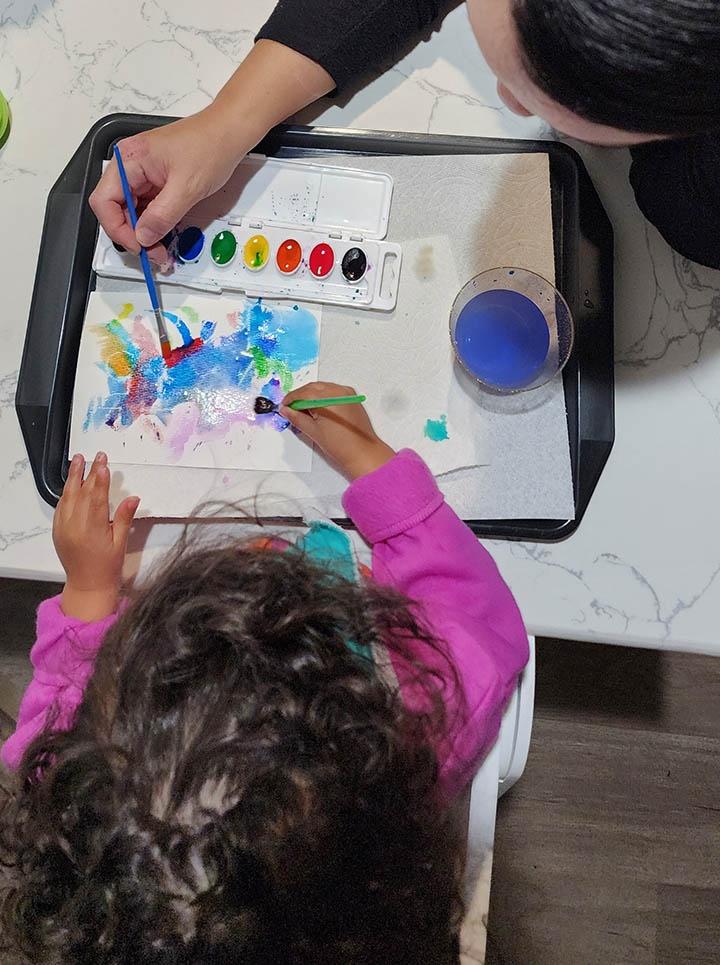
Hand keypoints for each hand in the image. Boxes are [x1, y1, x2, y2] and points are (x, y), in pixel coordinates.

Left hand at [53, 452, 139, 620]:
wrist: (87, 585)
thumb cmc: (107, 566)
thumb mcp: (121, 543)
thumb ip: (124, 518)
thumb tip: (133, 498)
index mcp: (92, 530)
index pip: (97, 498)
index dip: (100, 479)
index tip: (104, 464)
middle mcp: (74, 526)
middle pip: (82, 493)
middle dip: (89, 473)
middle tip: (95, 456)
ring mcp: (63, 527)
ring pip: (68, 497)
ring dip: (73, 478)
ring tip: (78, 460)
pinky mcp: (57, 530)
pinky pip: (61, 506)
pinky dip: (66, 492)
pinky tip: (71, 483)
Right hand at [89, 41, 333, 264]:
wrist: (229, 132)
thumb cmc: (209, 149)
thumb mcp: (186, 188)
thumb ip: (162, 215)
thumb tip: (143, 238)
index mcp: (128, 160)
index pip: (104, 202)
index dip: (118, 229)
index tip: (141, 247)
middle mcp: (129, 166)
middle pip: (115, 209)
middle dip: (133, 236)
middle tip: (156, 256)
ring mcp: (141, 173)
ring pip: (131, 212)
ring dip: (145, 234)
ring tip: (164, 252)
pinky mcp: (154, 181)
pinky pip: (146, 208)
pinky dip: (154, 225)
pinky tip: (167, 238)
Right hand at [281, 382, 394, 479]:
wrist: (363, 453)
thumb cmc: (341, 445)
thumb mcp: (313, 432)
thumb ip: (297, 418)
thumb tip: (286, 411)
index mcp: (327, 398)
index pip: (303, 393)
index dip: (291, 399)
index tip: (284, 406)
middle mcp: (338, 391)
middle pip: (312, 388)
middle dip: (300, 397)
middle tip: (292, 409)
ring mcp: (347, 393)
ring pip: (323, 388)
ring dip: (311, 396)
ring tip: (305, 412)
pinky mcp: (352, 398)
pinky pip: (333, 391)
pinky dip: (323, 397)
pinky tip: (319, 410)